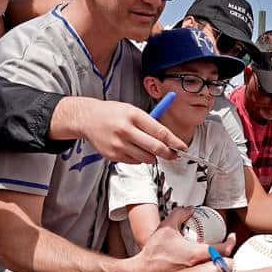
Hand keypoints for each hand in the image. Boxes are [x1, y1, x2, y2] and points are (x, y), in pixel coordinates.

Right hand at [54, 98, 188, 163]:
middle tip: (175, 155)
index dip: (175, 142)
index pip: (160, 132)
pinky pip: (134, 162)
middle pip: (155, 148)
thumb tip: (169, 139)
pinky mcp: (113, 155)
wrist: (88, 119)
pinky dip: (139, 158)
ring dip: (153, 156)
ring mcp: (118, 144)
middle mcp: (126, 130)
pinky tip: (134, 148)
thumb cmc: (114, 113)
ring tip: (148, 148)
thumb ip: (150, 124)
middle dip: (169, 154)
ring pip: (146, 158)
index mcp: (133, 115)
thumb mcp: (132, 110)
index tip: (183, 148)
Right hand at [130, 220, 235, 271]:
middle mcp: (199, 269)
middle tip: (227, 248)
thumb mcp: (166, 228)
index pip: (224, 249)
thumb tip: (189, 209)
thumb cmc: (153, 253)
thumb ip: (179, 214)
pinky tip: (207, 269)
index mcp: (196, 254)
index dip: (231, 242)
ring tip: (220, 257)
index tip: (232, 237)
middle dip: (229, 256)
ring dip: (221, 266)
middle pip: (225, 265)